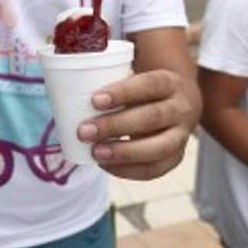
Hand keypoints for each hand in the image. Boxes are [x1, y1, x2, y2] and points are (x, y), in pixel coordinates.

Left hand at [77, 68, 200, 180]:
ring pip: (157, 148)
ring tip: (95, 152)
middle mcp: (182, 108)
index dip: (123, 93)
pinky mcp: (176, 157)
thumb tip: (66, 87)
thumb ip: (112, 82)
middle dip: (115, 126)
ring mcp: (182, 135)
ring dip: (123, 152)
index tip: (94, 100)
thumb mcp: (138, 78)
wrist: (180, 103)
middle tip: (84, 131)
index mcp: (170, 82)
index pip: (149, 85)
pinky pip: (154, 169)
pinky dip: (128, 170)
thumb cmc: (145, 91)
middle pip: (151, 118)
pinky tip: (106, 165)